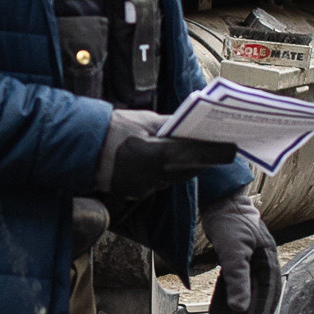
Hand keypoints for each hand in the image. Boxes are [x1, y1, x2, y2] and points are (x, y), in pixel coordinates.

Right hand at [93, 110, 235, 197]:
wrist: (80, 149)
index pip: (201, 154)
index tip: (233, 146)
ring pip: (178, 178)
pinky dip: (168, 172)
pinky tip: (167, 162)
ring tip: (194, 152)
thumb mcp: (144, 120)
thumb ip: (170, 125)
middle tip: (216, 146)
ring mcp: (147, 187)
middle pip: (192, 169)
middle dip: (204, 158)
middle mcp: (157, 176)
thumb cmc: (112, 130)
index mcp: (161, 155)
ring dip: (188, 166)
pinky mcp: (138, 192)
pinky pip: (161, 183)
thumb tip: (192, 126)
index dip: (219, 151)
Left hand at [200, 193, 281, 313]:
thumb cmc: (229, 220)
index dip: (263, 311)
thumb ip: (237, 280)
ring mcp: (249, 259)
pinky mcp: (236, 257)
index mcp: (269, 260)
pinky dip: (227, 294)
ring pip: (245, 288)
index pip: (269, 293)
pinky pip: (234, 281)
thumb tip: (239, 307)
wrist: (217, 199)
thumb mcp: (233, 252)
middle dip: (248, 311)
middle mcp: (262, 261)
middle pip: (258, 292)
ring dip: (236, 305)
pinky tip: (218, 306)